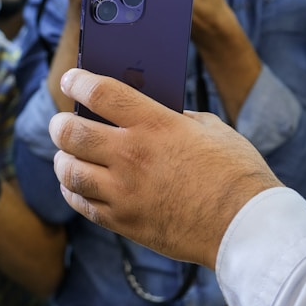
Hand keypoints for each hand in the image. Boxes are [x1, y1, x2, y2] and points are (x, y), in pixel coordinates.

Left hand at [49, 68, 279, 268]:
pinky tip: (76, 183)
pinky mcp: (125, 221)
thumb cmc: (236, 172)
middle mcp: (132, 155)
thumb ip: (175, 118)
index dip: (78, 81)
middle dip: (60, 124)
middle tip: (61, 123)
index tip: (71, 79)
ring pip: (69, 171)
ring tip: (66, 154)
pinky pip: (82, 203)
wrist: (246, 226)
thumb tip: (154, 113)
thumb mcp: (209, 128)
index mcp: (156, 124)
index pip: (100, 93)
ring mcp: (125, 191)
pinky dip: (72, 190)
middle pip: (72, 133)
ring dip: (62, 159)